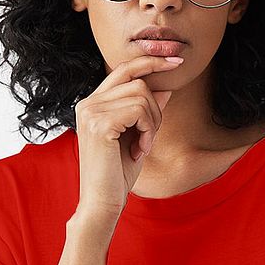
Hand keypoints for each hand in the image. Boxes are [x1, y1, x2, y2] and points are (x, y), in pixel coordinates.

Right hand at [74, 55, 182, 216]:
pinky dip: (149, 130)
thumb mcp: (138, 135)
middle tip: (150, 135)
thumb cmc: (118, 172)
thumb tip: (165, 87)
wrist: (103, 202)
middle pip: (138, 82)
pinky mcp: (100, 123)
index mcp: (93, 103)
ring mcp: (91, 111)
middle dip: (156, 108)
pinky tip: (141, 149)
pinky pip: (140, 110)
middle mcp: (88, 102)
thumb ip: (147, 110)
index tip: (177, 61)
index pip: (124, 69)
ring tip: (143, 145)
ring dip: (153, 122)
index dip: (151, 61)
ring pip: (142, 95)